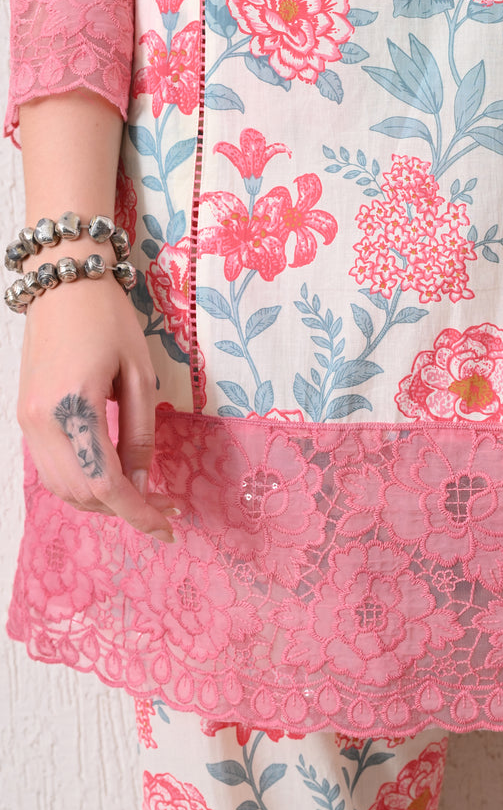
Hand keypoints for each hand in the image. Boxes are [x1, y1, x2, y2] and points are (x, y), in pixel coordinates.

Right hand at [17, 271, 178, 541]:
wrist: (64, 283)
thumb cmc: (109, 319)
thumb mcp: (139, 375)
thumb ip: (140, 434)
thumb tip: (143, 484)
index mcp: (73, 409)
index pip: (105, 485)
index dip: (138, 513)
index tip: (169, 526)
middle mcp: (41, 422)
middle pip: (81, 495)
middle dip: (125, 509)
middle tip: (165, 505)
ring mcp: (27, 421)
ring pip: (63, 488)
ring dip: (102, 501)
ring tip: (142, 492)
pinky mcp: (25, 417)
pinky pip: (52, 469)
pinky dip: (82, 482)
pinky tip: (113, 474)